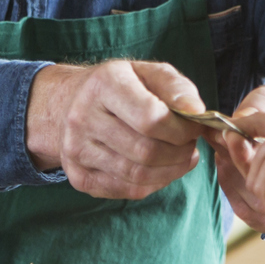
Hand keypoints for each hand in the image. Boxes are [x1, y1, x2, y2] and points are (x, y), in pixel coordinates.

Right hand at [25, 59, 203, 197]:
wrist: (67, 104)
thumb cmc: (118, 87)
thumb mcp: (147, 72)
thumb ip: (176, 87)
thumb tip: (197, 112)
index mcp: (104, 85)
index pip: (150, 118)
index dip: (182, 129)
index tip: (195, 127)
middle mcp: (83, 118)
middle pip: (146, 151)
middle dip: (180, 152)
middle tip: (190, 144)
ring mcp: (76, 150)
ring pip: (138, 176)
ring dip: (171, 170)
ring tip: (181, 156)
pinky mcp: (78, 176)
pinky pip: (127, 190)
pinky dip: (154, 183)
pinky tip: (162, 168)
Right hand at [217, 109, 264, 239]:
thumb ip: (258, 123)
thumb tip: (230, 124)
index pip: (259, 158)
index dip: (242, 144)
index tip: (227, 130)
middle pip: (250, 170)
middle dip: (241, 150)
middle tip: (231, 133)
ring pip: (252, 177)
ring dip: (264, 153)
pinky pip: (260, 187)